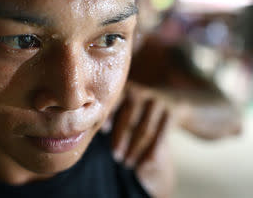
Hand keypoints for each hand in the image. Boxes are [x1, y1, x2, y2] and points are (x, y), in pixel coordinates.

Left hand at [109, 82, 173, 197]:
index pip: (112, 103)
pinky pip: (161, 135)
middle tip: (115, 157)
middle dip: (120, 141)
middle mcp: (139, 91)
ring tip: (126, 163)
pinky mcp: (172, 110)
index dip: (106, 118)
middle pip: (128, 120)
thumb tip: (80, 130)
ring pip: (144, 130)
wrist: (171, 99)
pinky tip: (144, 163)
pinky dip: (151, 151)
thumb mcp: (121, 104)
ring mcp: (157, 100)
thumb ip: (104, 114)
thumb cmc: (135, 107)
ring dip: (134, 149)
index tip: (101, 133)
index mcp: (122, 89)